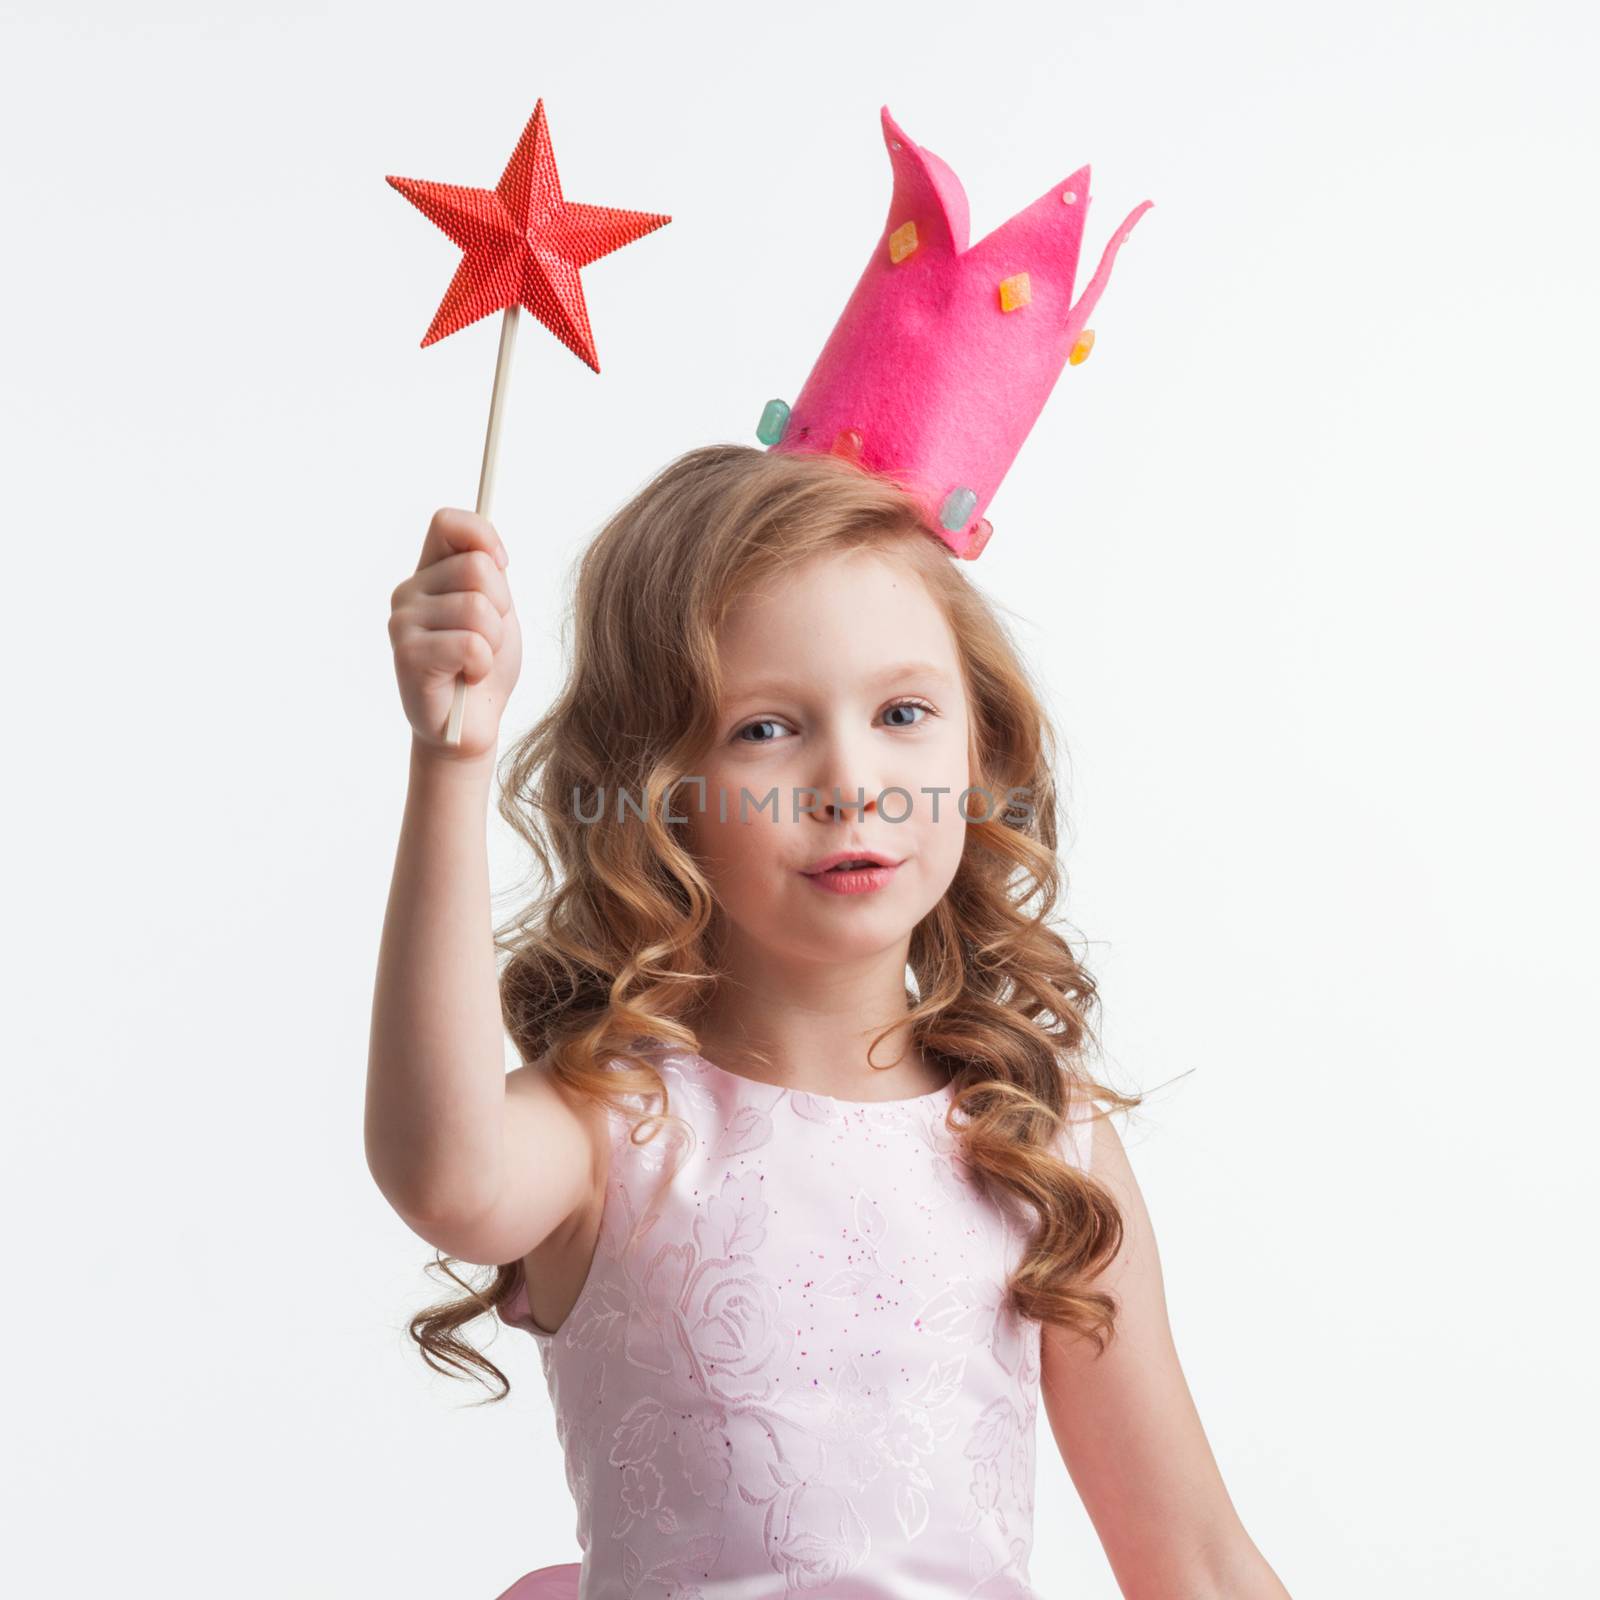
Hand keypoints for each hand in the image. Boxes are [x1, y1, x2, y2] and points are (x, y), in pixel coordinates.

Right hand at [388, 507, 522, 762]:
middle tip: (487, 638)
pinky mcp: (407, 655)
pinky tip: (467, 677)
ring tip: (476, 661)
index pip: (449, 522)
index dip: (484, 536)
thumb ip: (489, 575)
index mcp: (430, 572)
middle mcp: (409, 591)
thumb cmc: (485, 666)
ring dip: (493, 642)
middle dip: (501, 607)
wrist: (472, 724)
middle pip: (477, 568)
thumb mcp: (497, 610)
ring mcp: (403, 622)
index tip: (502, 565)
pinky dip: (482, 665)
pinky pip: (471, 644)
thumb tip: (488, 549)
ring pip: (478, 608)